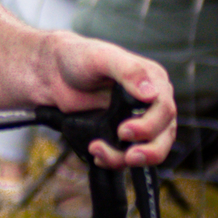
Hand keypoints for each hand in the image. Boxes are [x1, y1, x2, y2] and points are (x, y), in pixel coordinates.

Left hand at [47, 37, 175, 169]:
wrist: (52, 72)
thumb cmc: (79, 57)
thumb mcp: (103, 57)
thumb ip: (129, 71)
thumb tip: (151, 95)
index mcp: (153, 81)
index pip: (165, 110)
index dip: (150, 125)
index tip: (125, 130)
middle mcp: (150, 103)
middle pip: (164, 135)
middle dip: (150, 151)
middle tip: (129, 156)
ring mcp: (135, 121)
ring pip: (147, 150)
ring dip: (124, 158)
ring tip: (97, 150)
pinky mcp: (117, 134)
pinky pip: (124, 155)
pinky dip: (112, 160)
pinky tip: (96, 153)